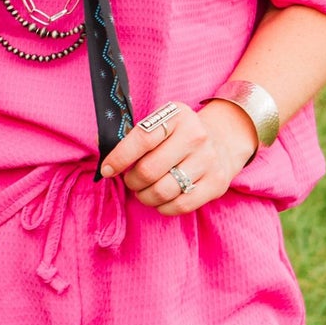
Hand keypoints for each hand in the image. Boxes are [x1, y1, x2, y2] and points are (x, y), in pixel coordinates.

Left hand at [99, 98, 257, 213]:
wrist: (224, 140)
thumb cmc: (181, 134)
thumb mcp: (163, 121)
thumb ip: (135, 135)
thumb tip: (102, 148)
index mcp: (177, 116)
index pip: (142, 138)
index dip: (119, 158)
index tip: (107, 169)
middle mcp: (195, 136)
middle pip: (149, 170)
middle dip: (132, 180)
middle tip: (131, 180)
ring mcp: (208, 161)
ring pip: (163, 191)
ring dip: (145, 196)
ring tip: (144, 191)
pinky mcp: (216, 184)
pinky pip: (180, 206)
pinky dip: (163, 207)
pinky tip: (160, 200)